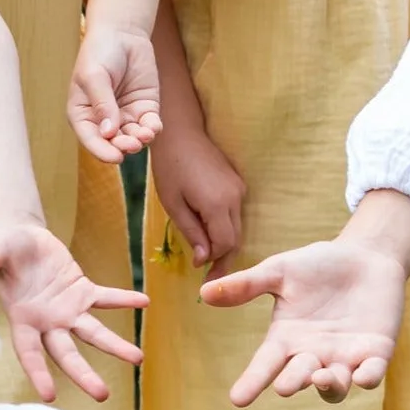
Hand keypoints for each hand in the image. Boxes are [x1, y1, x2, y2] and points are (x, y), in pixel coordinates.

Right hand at [0, 215, 146, 403]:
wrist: (18, 239)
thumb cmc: (1, 249)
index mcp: (22, 319)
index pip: (29, 352)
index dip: (38, 373)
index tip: (49, 395)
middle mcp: (47, 322)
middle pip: (67, 354)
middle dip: (84, 374)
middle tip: (102, 394)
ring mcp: (67, 309)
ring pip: (93, 333)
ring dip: (115, 345)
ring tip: (138, 359)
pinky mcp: (82, 291)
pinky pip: (105, 298)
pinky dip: (123, 300)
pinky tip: (143, 302)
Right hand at [68, 23, 161, 162]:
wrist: (122, 34)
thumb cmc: (100, 52)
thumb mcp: (94, 75)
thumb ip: (101, 103)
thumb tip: (109, 132)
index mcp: (83, 114)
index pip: (90, 139)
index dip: (102, 151)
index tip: (115, 157)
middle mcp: (103, 121)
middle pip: (113, 143)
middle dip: (124, 146)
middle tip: (133, 143)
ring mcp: (125, 116)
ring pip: (133, 138)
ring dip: (140, 140)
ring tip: (145, 134)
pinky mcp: (144, 109)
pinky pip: (149, 126)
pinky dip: (153, 129)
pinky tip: (153, 126)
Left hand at [150, 123, 246, 269]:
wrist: (180, 131)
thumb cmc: (170, 166)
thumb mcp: (173, 204)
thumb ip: (191, 232)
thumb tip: (202, 260)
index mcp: (218, 204)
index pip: (225, 244)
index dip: (214, 261)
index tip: (200, 271)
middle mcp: (235, 197)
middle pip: (235, 238)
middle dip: (223, 259)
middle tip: (209, 278)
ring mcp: (239, 189)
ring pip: (237, 227)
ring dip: (224, 244)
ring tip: (208, 259)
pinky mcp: (237, 183)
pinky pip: (235, 214)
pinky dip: (225, 228)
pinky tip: (210, 234)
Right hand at [204, 237, 409, 404]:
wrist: (365, 256)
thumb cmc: (319, 265)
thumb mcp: (280, 271)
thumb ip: (247, 285)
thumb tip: (204, 292)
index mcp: (286, 339)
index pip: (265, 365)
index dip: (252, 382)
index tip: (237, 399)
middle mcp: (313, 355)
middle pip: (299, 378)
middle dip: (293, 382)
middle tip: (285, 384)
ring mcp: (345, 357)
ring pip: (335, 386)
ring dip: (329, 386)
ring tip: (322, 376)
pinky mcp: (376, 352)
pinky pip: (372, 374)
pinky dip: (368, 377)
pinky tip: (362, 375)